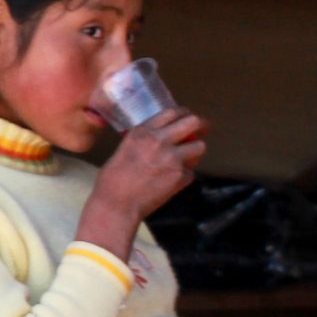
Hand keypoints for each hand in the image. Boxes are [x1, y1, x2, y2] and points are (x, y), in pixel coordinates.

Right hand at [77, 112, 206, 261]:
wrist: (117, 204)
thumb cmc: (113, 179)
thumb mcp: (125, 148)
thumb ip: (144, 140)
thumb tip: (160, 138)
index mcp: (143, 131)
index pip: (172, 112)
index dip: (184, 114)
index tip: (187, 117)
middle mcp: (160, 140)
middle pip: (193, 122)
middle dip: (201, 125)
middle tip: (202, 130)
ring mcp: (173, 158)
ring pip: (200, 146)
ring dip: (195, 152)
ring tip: (188, 158)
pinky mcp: (180, 176)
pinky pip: (191, 172)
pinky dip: (185, 176)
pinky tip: (172, 182)